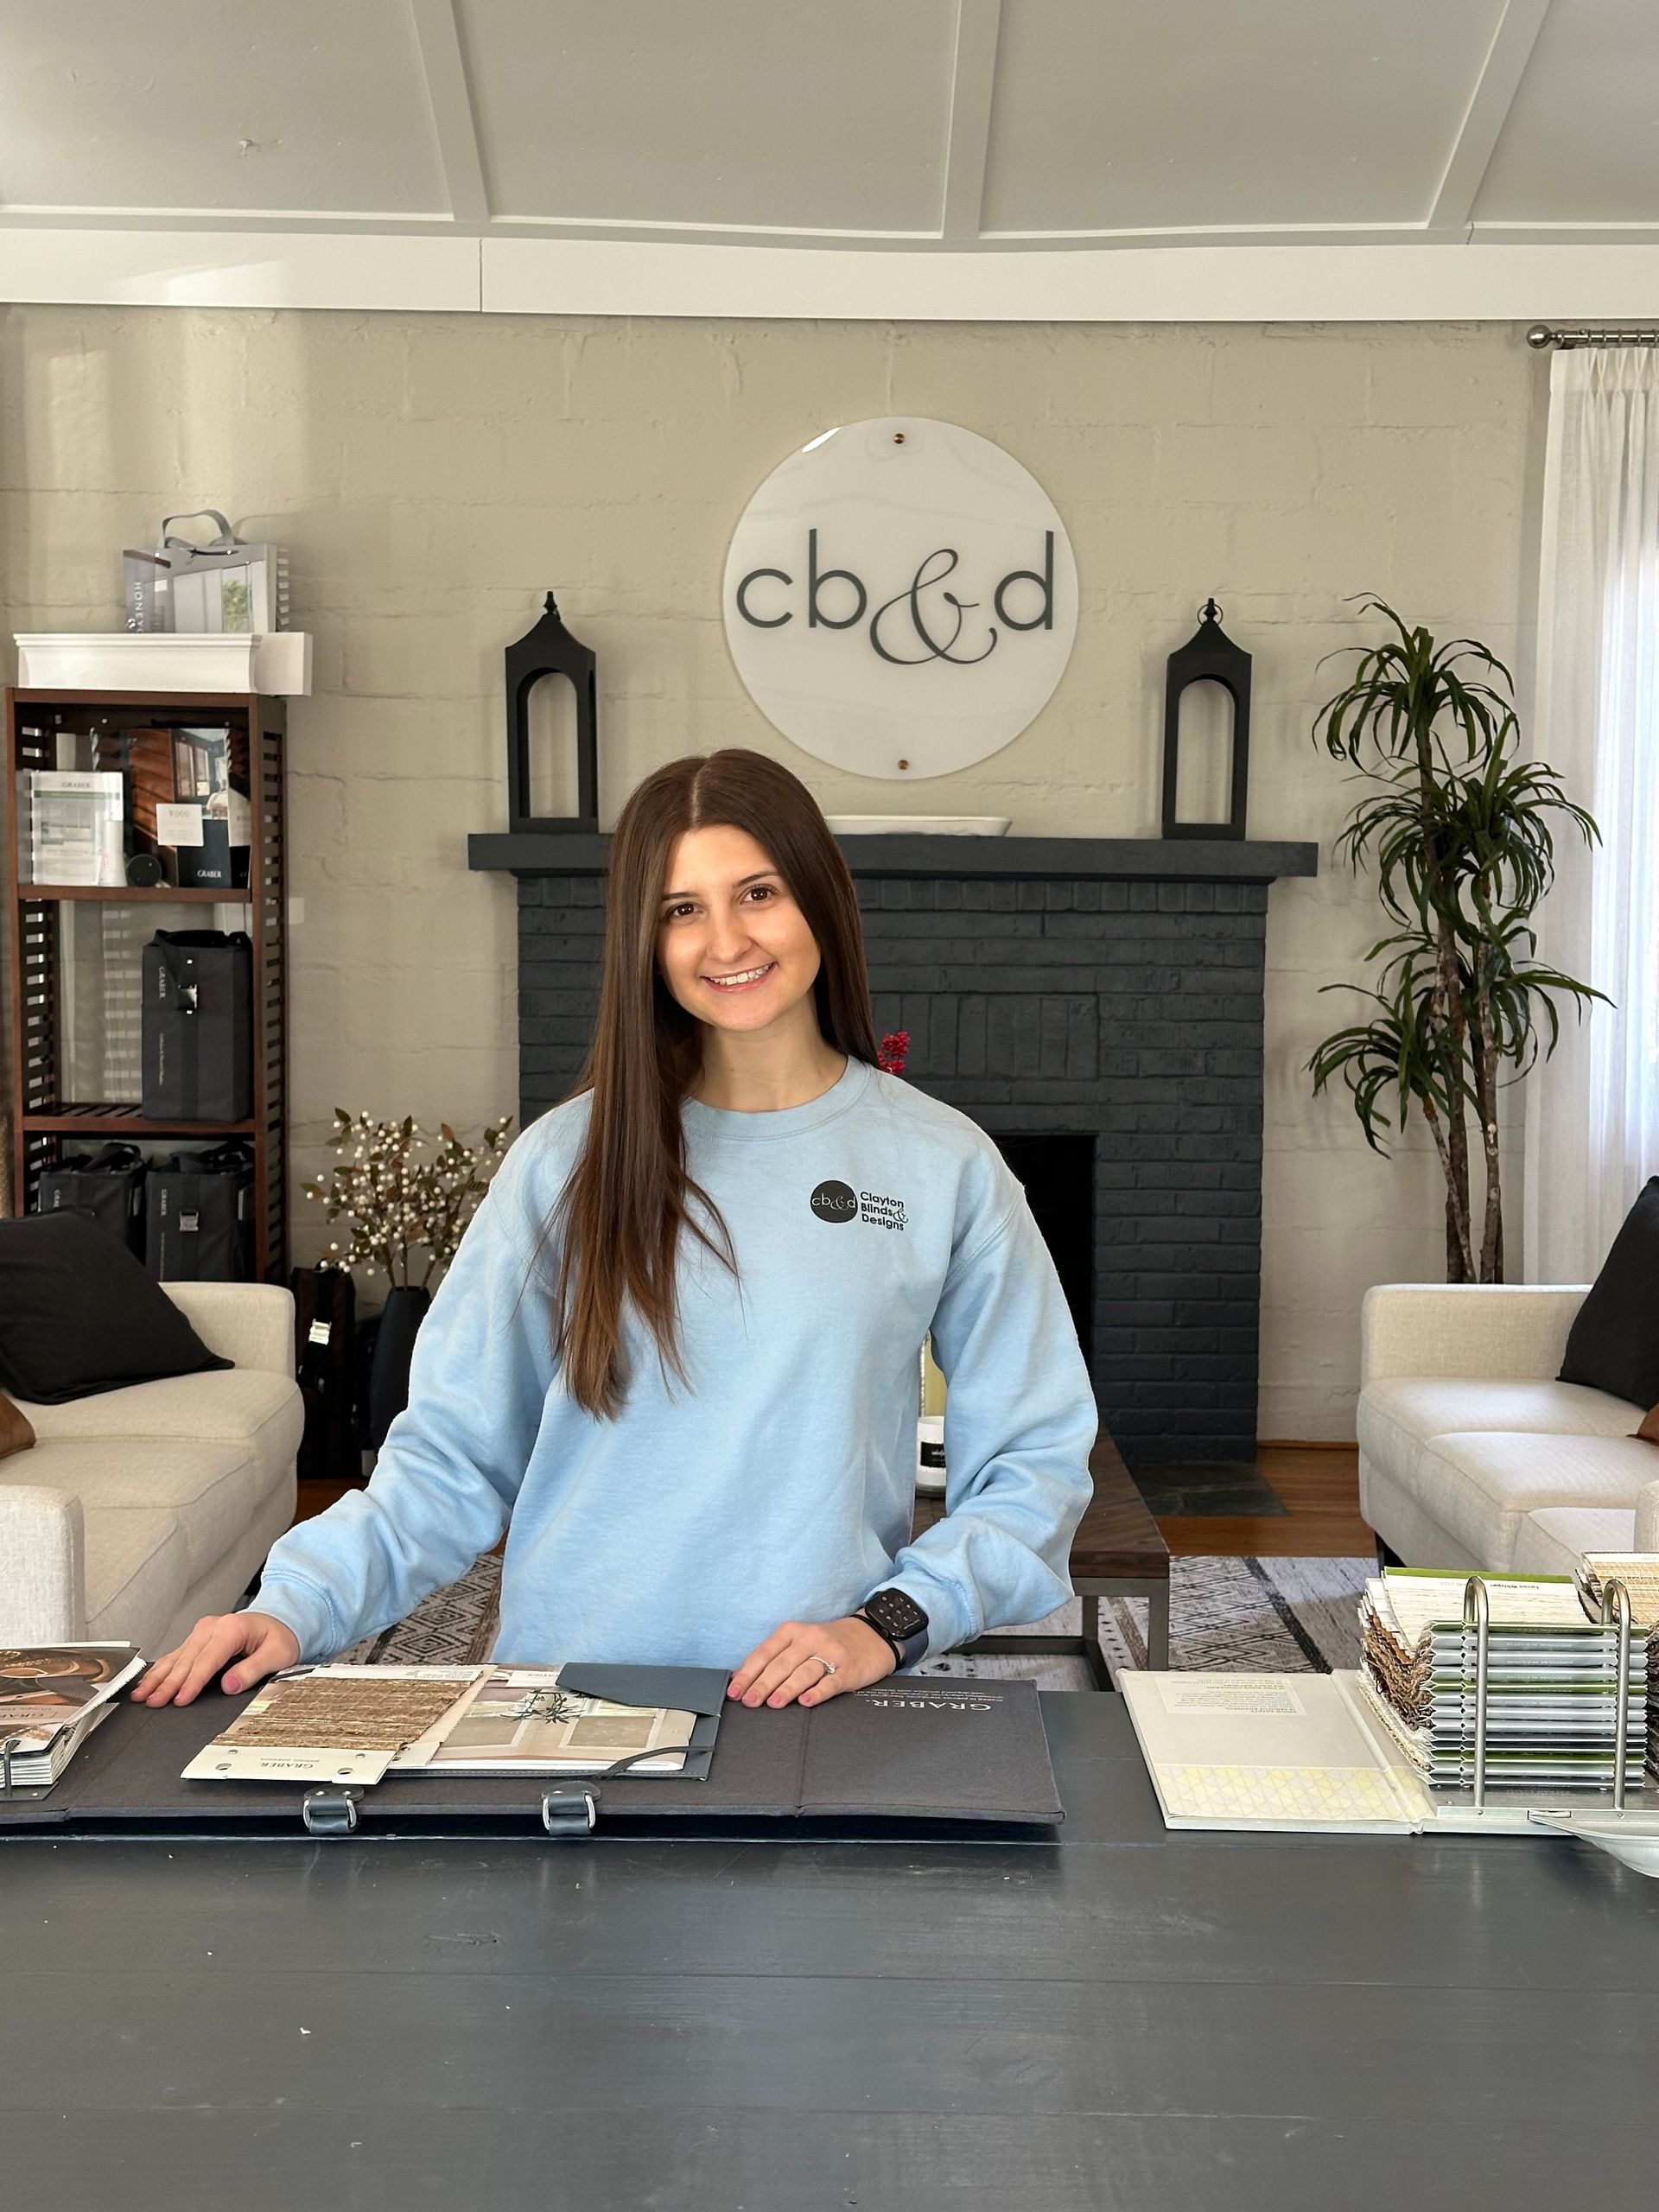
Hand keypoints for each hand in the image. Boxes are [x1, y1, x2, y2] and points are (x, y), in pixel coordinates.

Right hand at [130, 1611, 300, 1706]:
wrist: (279, 1621)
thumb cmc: (279, 1637)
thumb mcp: (278, 1654)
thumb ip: (254, 1669)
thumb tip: (229, 1685)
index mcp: (232, 1628)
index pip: (208, 1660)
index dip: (193, 1682)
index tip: (181, 1699)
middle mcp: (213, 1627)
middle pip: (187, 1660)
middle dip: (169, 1683)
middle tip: (154, 1702)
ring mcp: (203, 1631)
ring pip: (176, 1657)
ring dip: (158, 1677)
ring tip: (142, 1695)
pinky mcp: (197, 1637)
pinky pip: (176, 1655)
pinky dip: (161, 1669)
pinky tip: (148, 1681)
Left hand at [727, 1615, 896, 1710]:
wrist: (871, 1635)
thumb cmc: (828, 1644)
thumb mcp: (800, 1642)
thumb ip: (774, 1658)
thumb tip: (743, 1680)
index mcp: (793, 1631)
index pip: (764, 1653)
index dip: (748, 1673)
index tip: (735, 1691)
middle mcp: (810, 1639)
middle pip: (782, 1664)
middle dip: (762, 1684)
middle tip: (749, 1701)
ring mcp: (831, 1653)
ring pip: (804, 1672)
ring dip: (787, 1688)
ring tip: (773, 1703)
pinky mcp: (849, 1669)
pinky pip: (830, 1682)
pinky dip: (817, 1692)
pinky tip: (806, 1702)